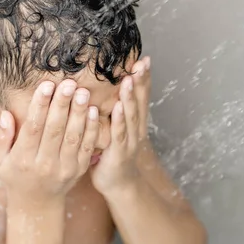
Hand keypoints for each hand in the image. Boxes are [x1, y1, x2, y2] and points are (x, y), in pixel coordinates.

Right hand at [0, 80, 99, 204]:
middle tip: (69, 83)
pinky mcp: (79, 169)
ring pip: (73, 136)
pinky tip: (93, 111)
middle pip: (55, 129)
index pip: (33, 128)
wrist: (37, 202)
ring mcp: (64, 168)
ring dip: (79, 113)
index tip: (47, 85)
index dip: (40, 105)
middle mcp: (44, 164)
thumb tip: (5, 115)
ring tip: (83, 92)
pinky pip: (86, 146)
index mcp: (22, 158)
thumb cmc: (14, 174)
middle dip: (62, 104)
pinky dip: (91, 129)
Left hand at [91, 56, 151, 193]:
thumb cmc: (112, 153)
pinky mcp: (120, 153)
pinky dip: (120, 121)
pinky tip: (118, 108)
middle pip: (139, 101)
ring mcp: (130, 141)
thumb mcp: (114, 129)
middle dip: (140, 81)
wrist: (118, 184)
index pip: (140, 96)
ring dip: (130, 97)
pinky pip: (119, 135)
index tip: (143, 58)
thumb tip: (100, 87)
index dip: (143, 78)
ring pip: (131, 116)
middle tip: (141, 63)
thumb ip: (112, 111)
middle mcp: (136, 129)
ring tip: (129, 79)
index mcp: (135, 121)